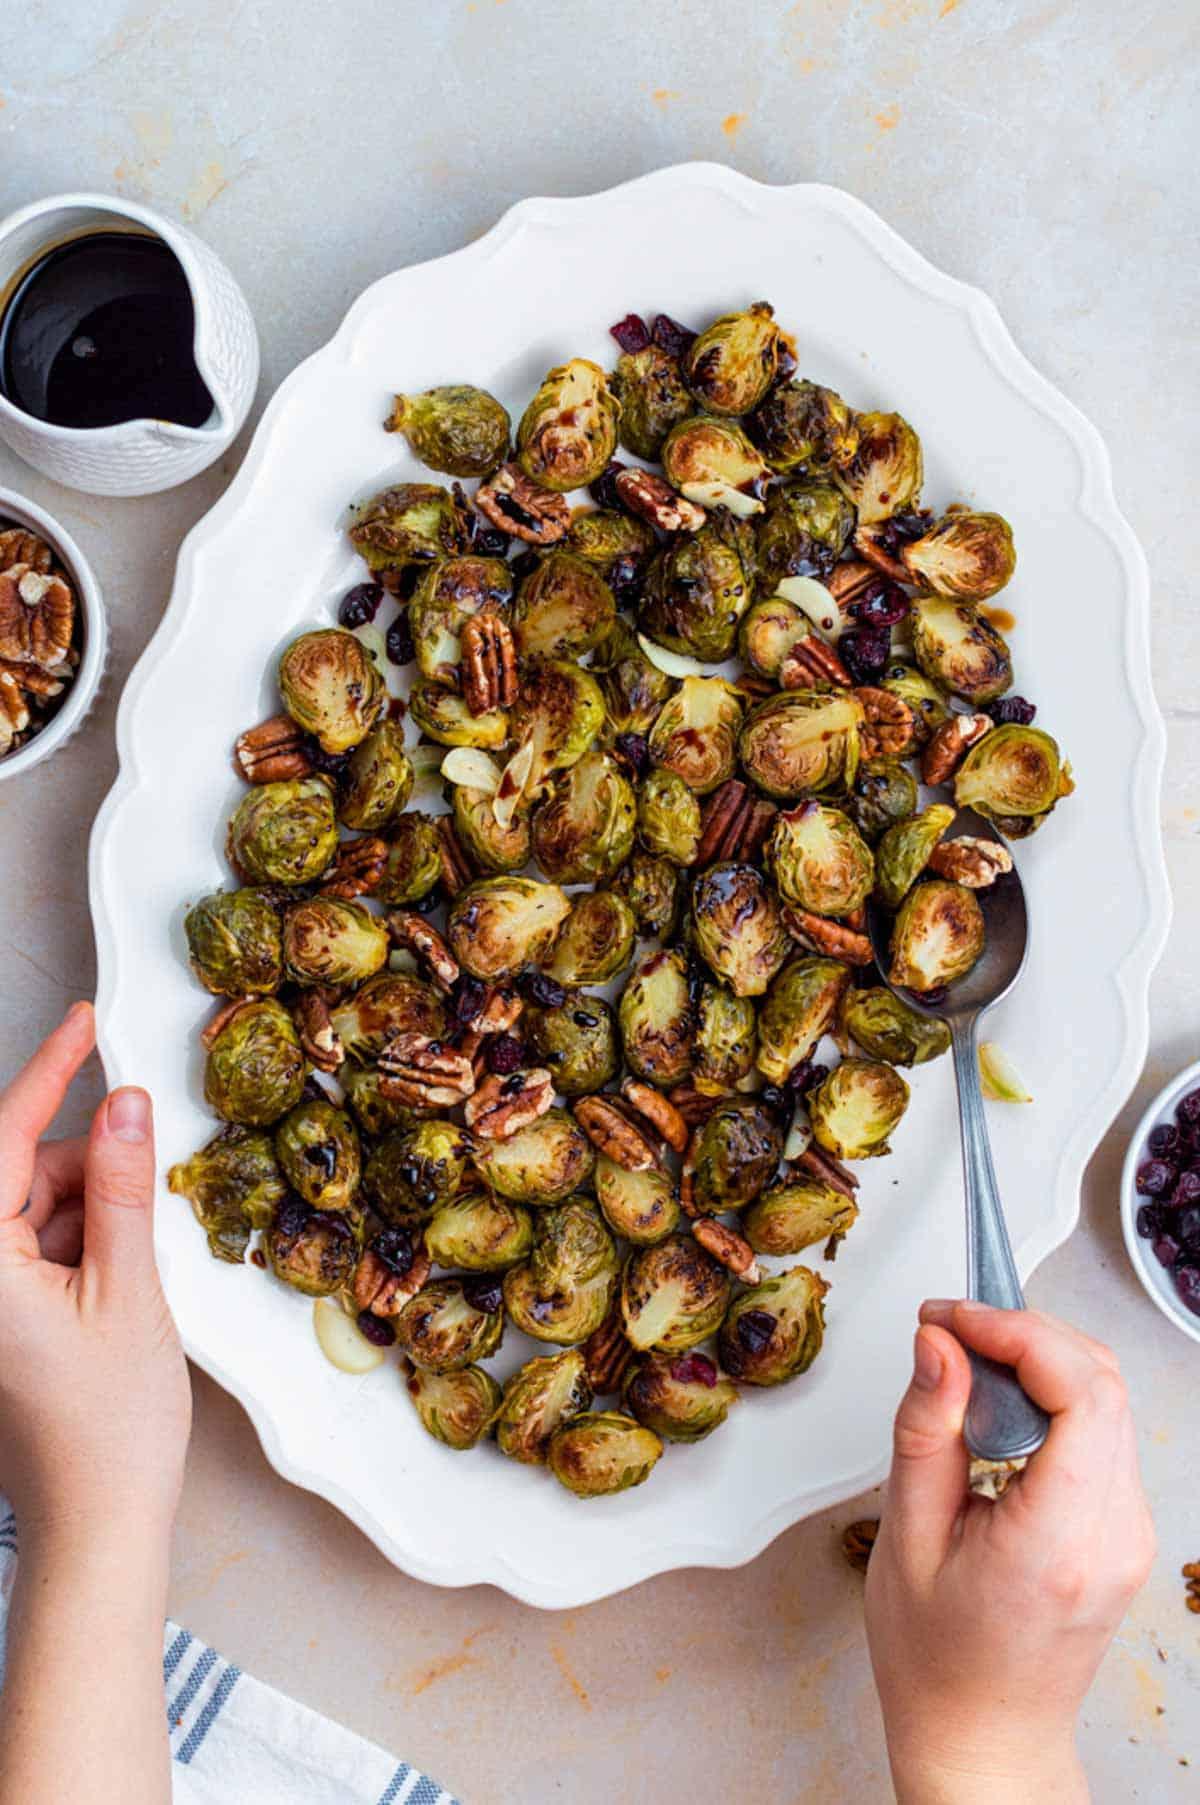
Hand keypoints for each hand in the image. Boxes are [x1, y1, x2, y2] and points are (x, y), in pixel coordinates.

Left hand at [0, 1003, 190, 1540]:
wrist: (98, 1525)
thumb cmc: (107, 1428)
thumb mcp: (130, 1291)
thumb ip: (125, 1188)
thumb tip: (126, 1104)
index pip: (2, 1139)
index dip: (48, 1072)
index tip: (82, 1021)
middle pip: (23, 1174)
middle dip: (91, 1164)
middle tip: (154, 1177)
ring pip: (38, 1208)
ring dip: (96, 1209)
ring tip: (141, 1260)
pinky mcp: (5, 1321)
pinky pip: (43, 1247)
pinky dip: (89, 1242)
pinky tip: (126, 1272)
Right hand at [865, 1300, 1154, 1802]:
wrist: (984, 1733)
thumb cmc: (936, 1658)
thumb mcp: (907, 1537)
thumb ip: (927, 1430)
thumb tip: (940, 1345)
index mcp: (1059, 1543)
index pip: (1081, 1393)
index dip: (1018, 1331)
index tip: (955, 1318)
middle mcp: (1113, 1536)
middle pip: (1102, 1382)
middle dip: (1025, 1332)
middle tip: (951, 1329)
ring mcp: (1130, 1533)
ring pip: (1108, 1397)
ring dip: (1039, 1359)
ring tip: (966, 1363)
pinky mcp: (1125, 1528)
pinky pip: (1103, 1430)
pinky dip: (1052, 1395)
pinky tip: (998, 1406)